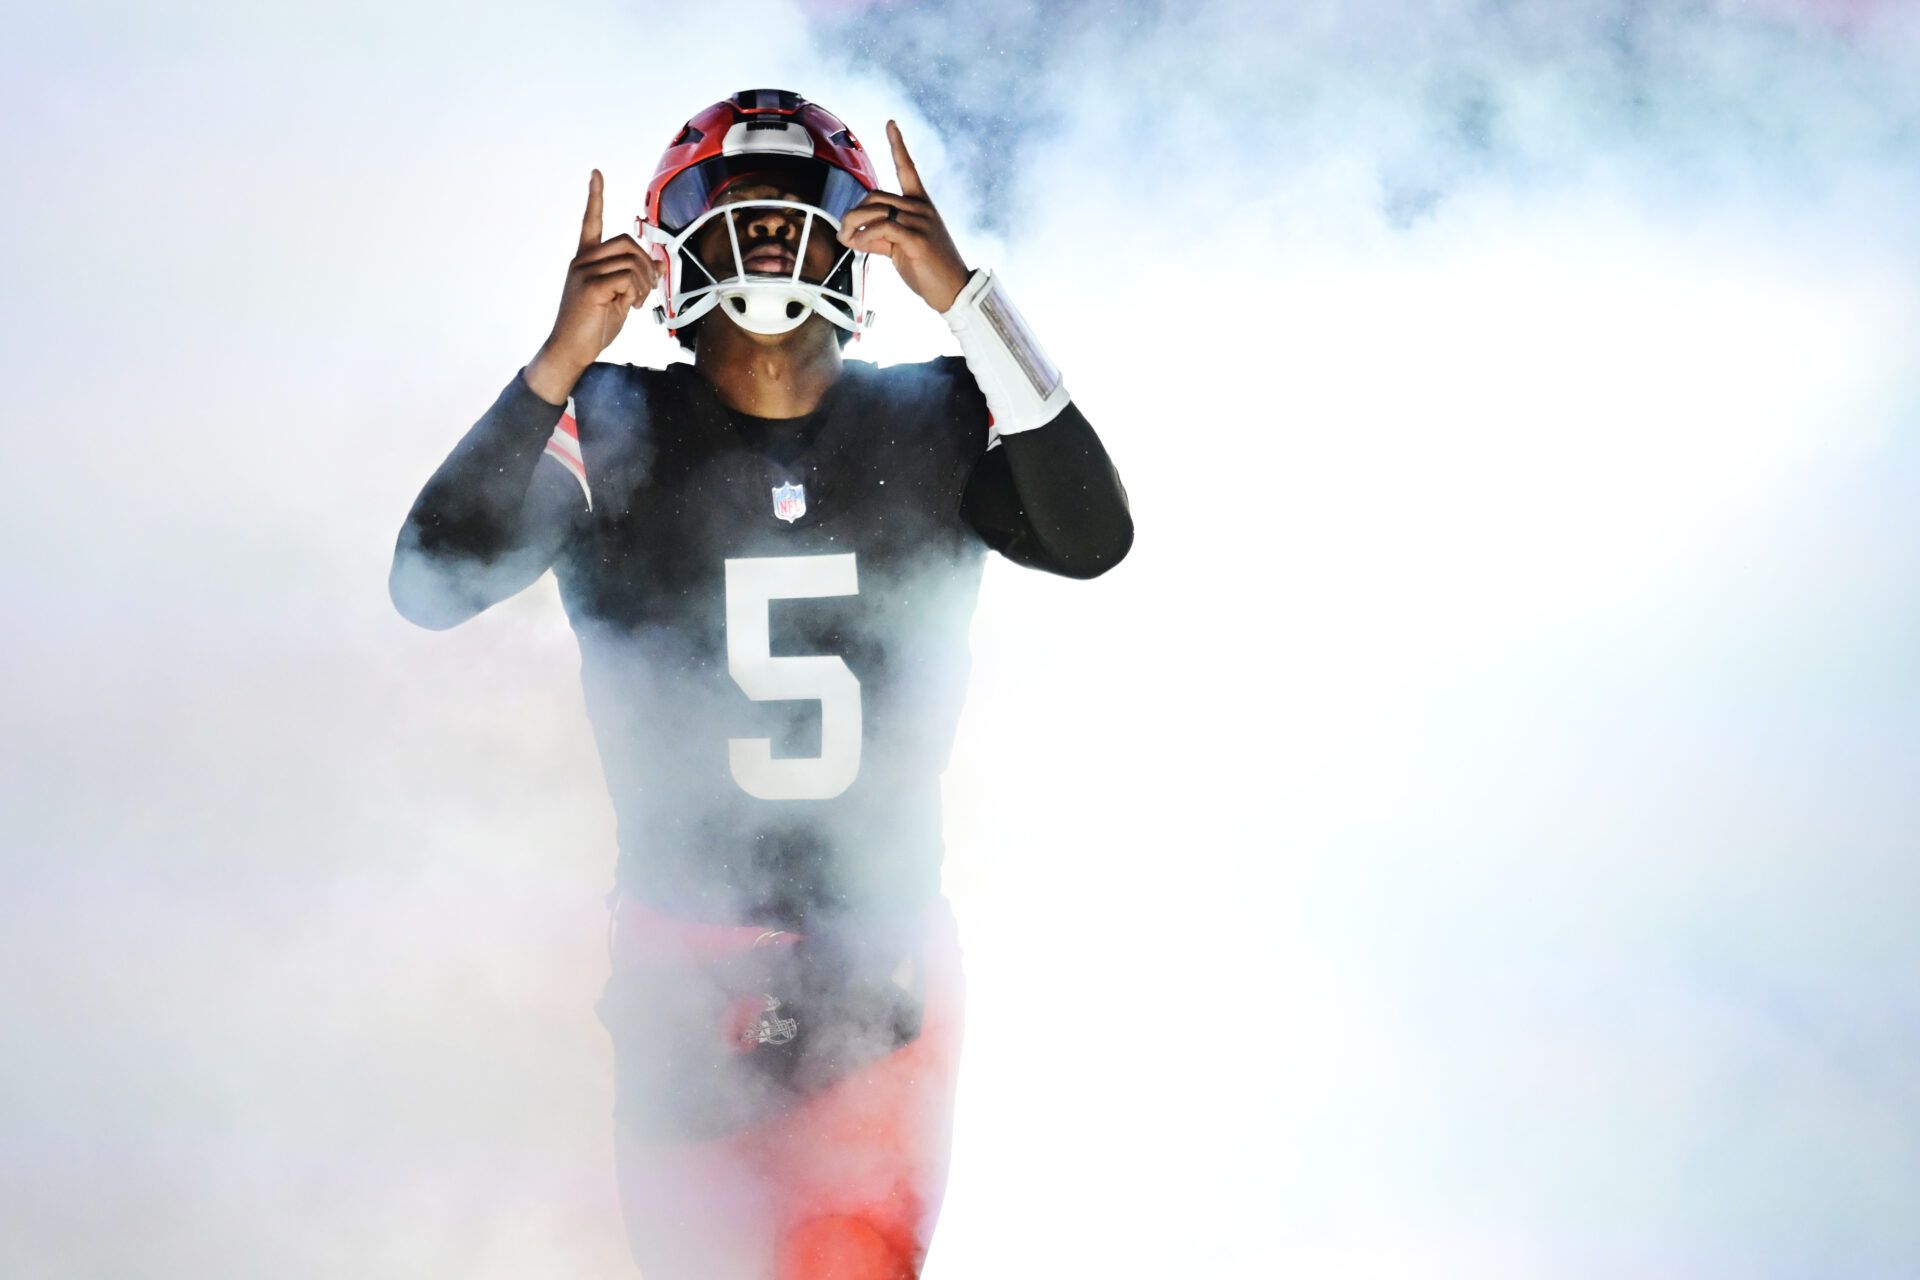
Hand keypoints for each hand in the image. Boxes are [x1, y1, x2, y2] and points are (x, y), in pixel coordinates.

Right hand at [527, 170, 658, 402]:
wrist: (571, 350)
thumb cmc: (593, 326)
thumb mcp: (619, 298)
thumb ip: (633, 279)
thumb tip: (657, 265)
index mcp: (585, 260)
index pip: (590, 222)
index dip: (595, 197)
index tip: (596, 173)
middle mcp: (582, 261)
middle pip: (626, 242)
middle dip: (646, 265)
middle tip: (646, 291)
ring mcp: (584, 271)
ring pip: (631, 261)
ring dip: (644, 283)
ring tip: (636, 302)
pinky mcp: (590, 286)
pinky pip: (627, 278)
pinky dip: (636, 292)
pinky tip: (629, 306)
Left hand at [835, 121, 971, 313]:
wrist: (952, 291)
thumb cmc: (930, 270)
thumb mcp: (901, 248)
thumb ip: (881, 237)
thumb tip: (855, 236)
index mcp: (920, 205)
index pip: (908, 168)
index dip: (898, 145)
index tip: (890, 124)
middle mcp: (922, 208)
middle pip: (875, 196)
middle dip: (852, 214)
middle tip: (843, 233)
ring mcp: (921, 221)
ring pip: (875, 210)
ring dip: (854, 226)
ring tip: (848, 241)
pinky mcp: (917, 238)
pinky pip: (883, 227)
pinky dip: (866, 236)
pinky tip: (861, 246)